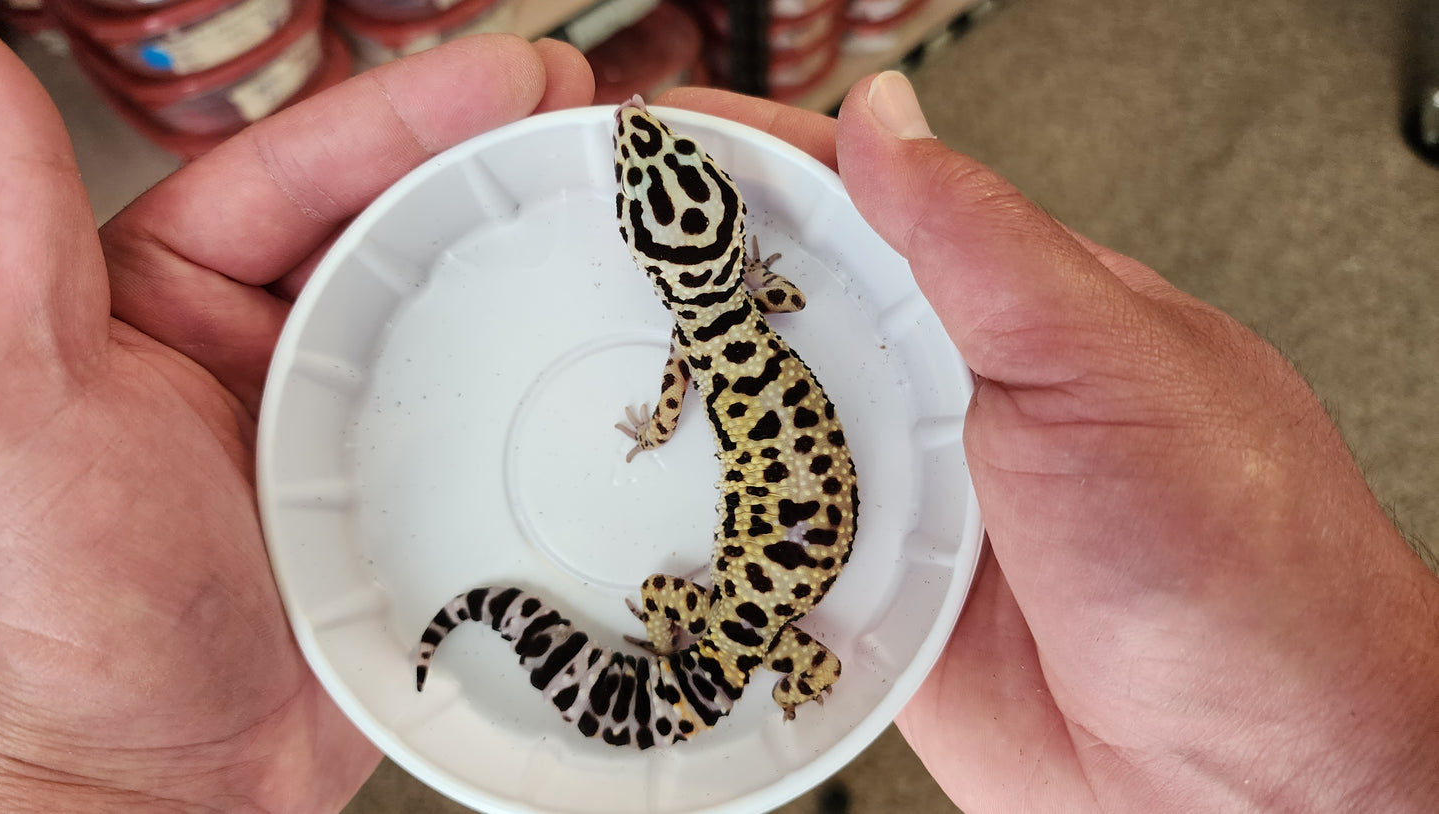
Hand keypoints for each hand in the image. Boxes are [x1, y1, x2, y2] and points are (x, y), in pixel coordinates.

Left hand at [0, 36, 591, 811]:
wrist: (160, 798)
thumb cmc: (65, 642)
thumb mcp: (26, 432)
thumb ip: (8, 265)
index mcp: (177, 301)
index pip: (303, 171)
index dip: (412, 113)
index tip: (513, 75)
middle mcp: (280, 351)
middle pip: (414, 224)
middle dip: (515, 161)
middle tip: (614, 124)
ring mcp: (364, 429)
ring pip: (475, 313)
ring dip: (562, 259)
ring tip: (658, 215)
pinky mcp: (431, 506)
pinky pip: (512, 425)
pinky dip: (576, 386)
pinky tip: (642, 355)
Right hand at [661, 75, 1438, 811]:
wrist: (1255, 788)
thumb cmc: (1244, 572)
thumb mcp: (1110, 368)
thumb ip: (984, 247)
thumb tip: (888, 121)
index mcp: (1015, 315)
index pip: (863, 203)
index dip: (755, 166)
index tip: (657, 156)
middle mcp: (954, 404)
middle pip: (793, 319)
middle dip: (693, 291)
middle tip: (587, 269)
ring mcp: (910, 508)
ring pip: (767, 443)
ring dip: (692, 426)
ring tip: (590, 390)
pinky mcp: (877, 608)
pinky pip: (774, 564)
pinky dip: (717, 550)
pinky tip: (660, 529)